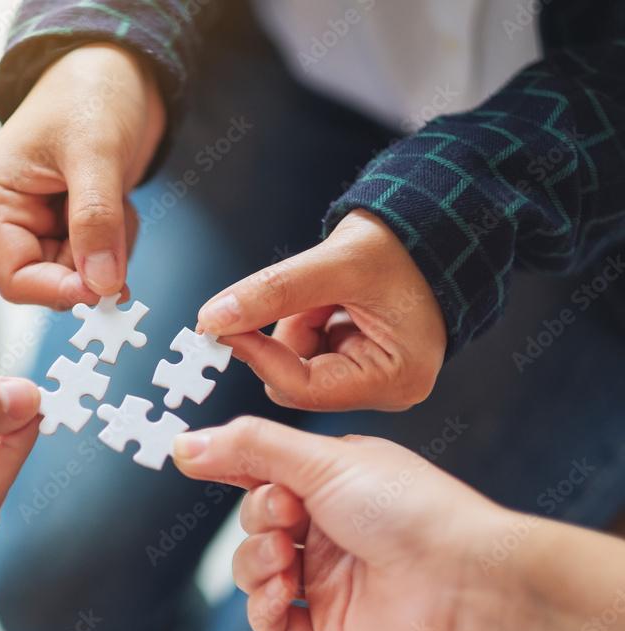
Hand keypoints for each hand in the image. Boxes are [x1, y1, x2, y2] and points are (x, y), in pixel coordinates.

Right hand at [0, 42, 165, 307]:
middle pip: (52, 281)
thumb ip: (96, 221)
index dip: (61, 291)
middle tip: (121, 226)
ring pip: (81, 273)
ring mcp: (42, 222)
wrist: (116, 67)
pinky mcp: (71, 222)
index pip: (16, 279)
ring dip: (111, 249)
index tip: (108, 287)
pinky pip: (98, 257)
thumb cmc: (90, 92)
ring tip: (117, 198)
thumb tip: (101, 285)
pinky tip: (118, 200)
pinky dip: (118, 239)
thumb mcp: (95, 154)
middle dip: (94, 263)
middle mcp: (11, 218)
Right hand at [171, 417, 506, 630]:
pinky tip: (278, 592)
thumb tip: (186, 443)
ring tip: (283, 556)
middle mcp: (324, 526)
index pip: (259, 471)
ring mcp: (324, 576)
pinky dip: (262, 609)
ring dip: (254, 562)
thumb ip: (249, 448)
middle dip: (255, 518)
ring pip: (253, 571)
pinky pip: (271, 622)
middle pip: (250, 521)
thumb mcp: (321, 460)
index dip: (233, 469)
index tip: (201, 461)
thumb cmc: (411, 509)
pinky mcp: (327, 623)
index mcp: (327, 480)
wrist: (464, 577)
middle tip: (286, 514)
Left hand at [197, 209, 446, 410]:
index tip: (220, 325)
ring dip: (297, 320)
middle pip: (294, 380)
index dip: (258, 355)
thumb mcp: (337, 263)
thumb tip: (212, 318)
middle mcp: (385, 390)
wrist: (427, 231)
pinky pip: (304, 349)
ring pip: (293, 363)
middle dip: (289, 331)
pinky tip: (331, 299)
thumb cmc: (402, 246)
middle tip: (308, 292)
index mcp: (396, 379)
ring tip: (332, 291)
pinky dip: (304, 319)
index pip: (304, 388)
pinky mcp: (353, 364)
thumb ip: (274, 292)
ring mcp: (368, 379)